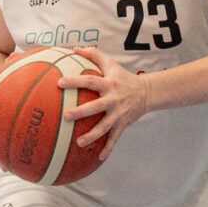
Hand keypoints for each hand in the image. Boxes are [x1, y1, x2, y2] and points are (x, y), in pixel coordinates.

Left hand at [57, 46, 148, 160]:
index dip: (75, 81)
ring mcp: (119, 114)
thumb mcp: (111, 63)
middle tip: (65, 116)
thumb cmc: (123, 77)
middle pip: (96, 107)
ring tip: (79, 142)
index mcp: (109, 84)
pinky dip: (108, 149)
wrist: (147, 93)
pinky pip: (115, 138)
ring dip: (92, 135)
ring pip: (105, 127)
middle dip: (81, 112)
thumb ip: (93, 54)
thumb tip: (73, 48)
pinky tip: (99, 158)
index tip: (60, 83)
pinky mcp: (123, 124)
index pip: (90, 81)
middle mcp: (113, 99)